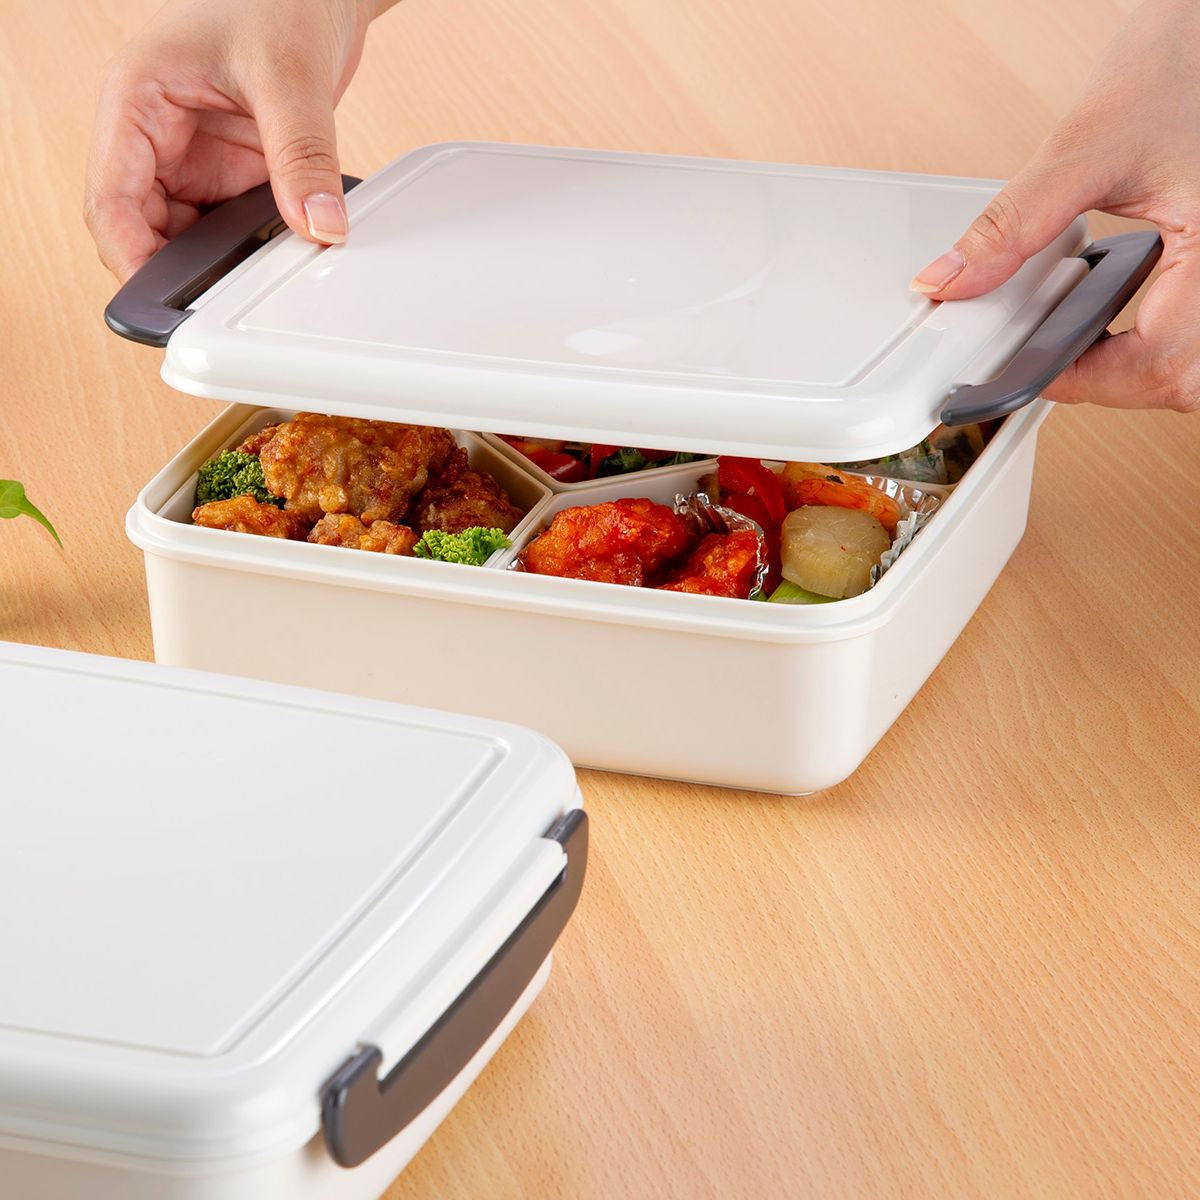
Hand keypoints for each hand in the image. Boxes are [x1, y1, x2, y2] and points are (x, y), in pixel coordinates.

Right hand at [85, 0, 396, 281]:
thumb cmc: (280, 3)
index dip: (130, 256)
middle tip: (218, 309)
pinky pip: (223, 230)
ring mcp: (188, 160)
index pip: (109, 199)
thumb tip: (319, 225)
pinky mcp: (225, 175)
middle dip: (173, 271)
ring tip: (253, 283)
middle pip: (139, 230)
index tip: (164, 300)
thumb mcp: (290, 77)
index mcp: (134, 101)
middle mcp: (152, 136)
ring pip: (181, 238)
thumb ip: (302, 154)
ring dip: (213, 265)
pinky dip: (244, 253)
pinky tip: (272, 260)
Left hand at [911, 0, 1199, 413]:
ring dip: (1135, 373)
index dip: (1088, 380)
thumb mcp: (1082, 149)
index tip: (1030, 371)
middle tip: (1051, 367)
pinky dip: (1151, 347)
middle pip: (1182, 380)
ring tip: (1077, 349)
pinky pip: (1193, 337)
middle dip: (1112, 386)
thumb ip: (1012, 225)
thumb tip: (948, 282)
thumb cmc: (1173, 74)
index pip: (1161, 357)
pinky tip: (1110, 329)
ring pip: (1192, 371)